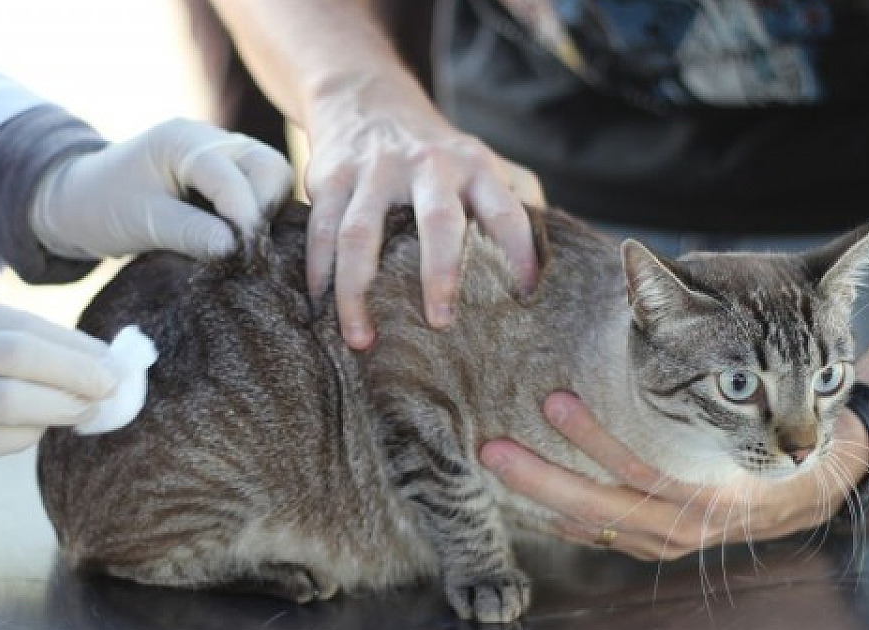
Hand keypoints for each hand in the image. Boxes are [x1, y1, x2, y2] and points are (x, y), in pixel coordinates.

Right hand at [0, 293, 120, 486]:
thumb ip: (4, 334)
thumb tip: (83, 354)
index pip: (29, 328)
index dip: (77, 346)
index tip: (112, 357)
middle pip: (27, 360)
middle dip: (80, 373)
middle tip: (114, 384)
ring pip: (19, 406)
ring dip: (64, 408)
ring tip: (90, 407)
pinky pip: (2, 440)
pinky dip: (32, 434)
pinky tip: (46, 426)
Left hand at [31, 118, 292, 260]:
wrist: (82, 199)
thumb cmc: (104, 207)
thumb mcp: (144, 224)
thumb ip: (191, 233)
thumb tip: (236, 249)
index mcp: (183, 141)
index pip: (234, 176)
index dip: (247, 218)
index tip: (247, 256)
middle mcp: (210, 138)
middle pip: (268, 167)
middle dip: (266, 210)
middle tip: (249, 252)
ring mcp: (222, 152)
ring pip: (271, 176)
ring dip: (267, 212)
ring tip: (246, 247)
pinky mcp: (227, 172)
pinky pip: (260, 187)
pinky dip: (260, 212)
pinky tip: (244, 239)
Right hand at [302, 81, 542, 348]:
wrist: (365, 96)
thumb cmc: (434, 152)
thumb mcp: (481, 163)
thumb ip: (516, 204)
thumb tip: (549, 269)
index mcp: (475, 166)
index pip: (507, 212)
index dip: (519, 255)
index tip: (523, 299)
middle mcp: (428, 165)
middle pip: (437, 222)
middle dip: (440, 274)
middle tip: (440, 324)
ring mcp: (375, 170)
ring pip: (361, 235)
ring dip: (358, 292)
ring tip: (362, 338)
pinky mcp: (332, 176)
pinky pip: (322, 231)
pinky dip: (319, 272)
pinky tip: (321, 306)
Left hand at [480, 392, 868, 560]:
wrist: (806, 490)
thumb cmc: (770, 433)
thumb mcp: (747, 406)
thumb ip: (702, 369)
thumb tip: (642, 281)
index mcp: (708, 492)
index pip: (639, 468)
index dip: (593, 437)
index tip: (552, 400)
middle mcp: (683, 525)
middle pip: (600, 506)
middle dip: (541, 479)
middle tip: (492, 449)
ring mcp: (666, 542)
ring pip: (593, 526)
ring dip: (541, 495)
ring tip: (498, 461)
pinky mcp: (653, 547)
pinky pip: (601, 539)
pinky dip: (564, 522)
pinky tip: (527, 504)